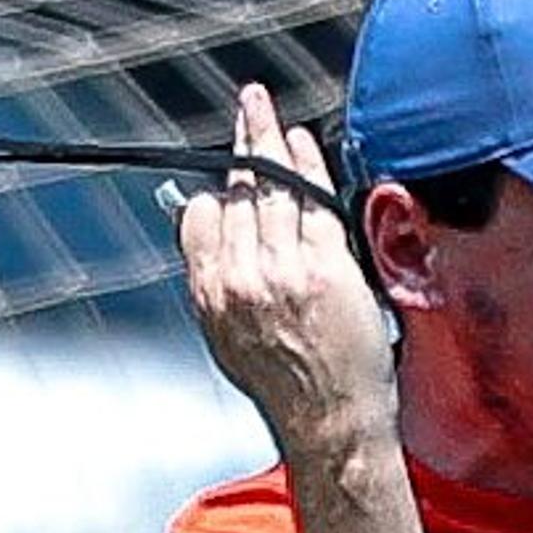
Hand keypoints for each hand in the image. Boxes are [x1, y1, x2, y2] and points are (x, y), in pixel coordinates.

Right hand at [174, 84, 395, 452]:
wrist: (331, 426)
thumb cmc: (290, 389)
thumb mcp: (230, 340)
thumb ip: (216, 285)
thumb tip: (207, 235)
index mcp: (210, 294)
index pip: (201, 216)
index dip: (218, 187)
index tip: (230, 171)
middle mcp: (239, 278)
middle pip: (238, 192)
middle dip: (245, 143)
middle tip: (250, 107)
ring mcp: (282, 271)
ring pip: (273, 189)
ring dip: (273, 141)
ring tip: (271, 113)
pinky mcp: (324, 270)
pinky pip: (312, 202)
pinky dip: (307, 165)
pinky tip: (304, 144)